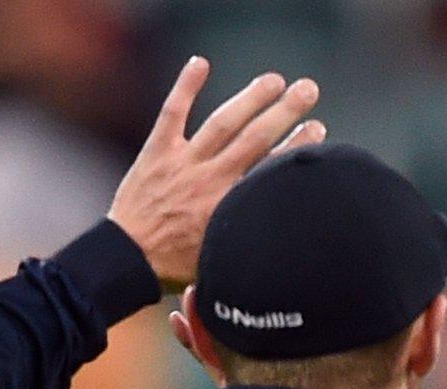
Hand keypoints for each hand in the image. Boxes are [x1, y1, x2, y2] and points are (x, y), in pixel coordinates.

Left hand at [109, 58, 325, 290]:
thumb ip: (251, 242)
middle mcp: (210, 178)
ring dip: (250, 98)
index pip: (271, 169)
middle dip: (285, 111)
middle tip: (308, 89)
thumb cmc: (178, 266)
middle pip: (255, 138)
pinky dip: (186, 87)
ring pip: (222, 122)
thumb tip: (288, 238)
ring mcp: (183, 162)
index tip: (319, 129)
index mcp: (230, 205)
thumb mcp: (225, 260)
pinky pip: (173, 113)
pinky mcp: (157, 152)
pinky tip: (201, 63)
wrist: (127, 260)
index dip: (298, 146)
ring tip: (275, 80)